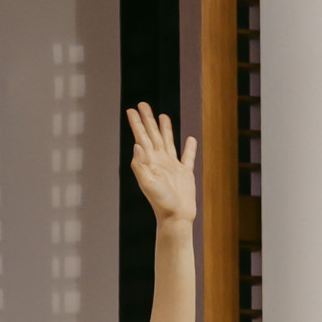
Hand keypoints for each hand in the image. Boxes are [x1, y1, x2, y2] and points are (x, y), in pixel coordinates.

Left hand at [127, 102, 196, 224]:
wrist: (175, 217)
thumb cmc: (161, 202)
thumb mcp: (148, 184)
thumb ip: (141, 165)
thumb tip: (137, 145)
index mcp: (150, 162)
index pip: (142, 137)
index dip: (137, 123)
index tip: (131, 109)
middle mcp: (159, 161)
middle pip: (153, 135)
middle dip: (147, 119)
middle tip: (142, 104)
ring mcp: (172, 167)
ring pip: (168, 141)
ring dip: (165, 128)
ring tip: (162, 115)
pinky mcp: (185, 174)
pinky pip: (188, 157)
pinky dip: (189, 148)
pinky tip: (190, 139)